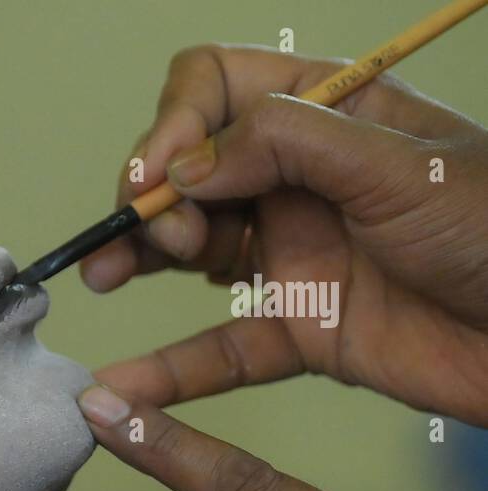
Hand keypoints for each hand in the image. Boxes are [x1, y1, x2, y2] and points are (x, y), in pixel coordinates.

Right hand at [81, 45, 487, 426]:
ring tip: (104, 276)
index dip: (174, 126)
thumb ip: (288, 145)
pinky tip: (120, 387)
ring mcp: (293, 253)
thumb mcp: (402, 166)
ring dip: (136, 257)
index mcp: (327, 115)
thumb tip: (184, 165)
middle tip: (169, 237)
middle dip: (155, 197)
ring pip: (188, 250)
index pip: (214, 89)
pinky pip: (218, 348)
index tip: (162, 178)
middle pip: (186, 170)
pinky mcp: (299, 327)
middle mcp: (297, 179)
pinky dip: (169, 370)